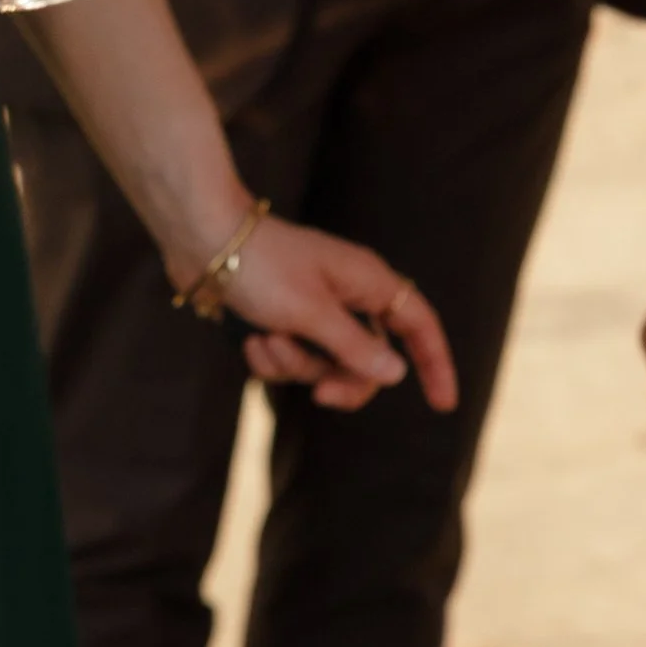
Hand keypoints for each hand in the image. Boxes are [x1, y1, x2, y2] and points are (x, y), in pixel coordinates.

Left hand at [211, 214, 459, 412]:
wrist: (202, 241)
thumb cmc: (261, 266)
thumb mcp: (312, 313)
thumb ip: (356, 348)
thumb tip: (395, 374)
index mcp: (368, 284)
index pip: (419, 327)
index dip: (434, 365)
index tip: (443, 405)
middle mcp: (348, 298)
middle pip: (369, 362)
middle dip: (341, 381)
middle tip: (319, 396)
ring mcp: (316, 312)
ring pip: (324, 367)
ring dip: (293, 365)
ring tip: (267, 340)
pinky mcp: (285, 323)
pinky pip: (292, 362)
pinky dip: (272, 359)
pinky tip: (250, 340)